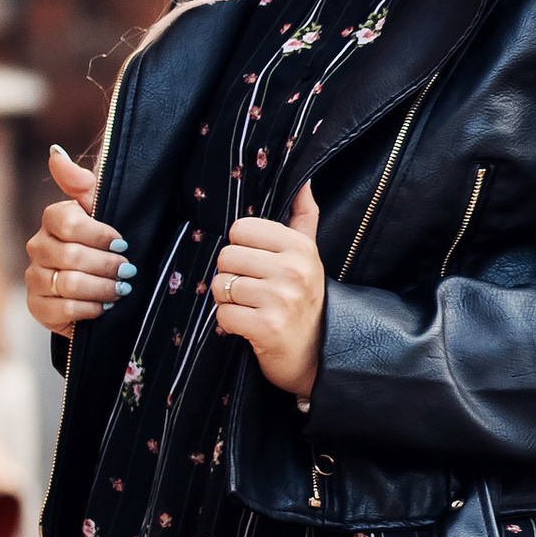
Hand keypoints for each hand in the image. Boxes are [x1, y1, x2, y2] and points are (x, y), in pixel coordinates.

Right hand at [25, 146, 132, 336]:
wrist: (100, 283)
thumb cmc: (105, 240)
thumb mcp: (101, 208)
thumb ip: (82, 183)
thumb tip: (55, 153)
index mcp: (53, 220)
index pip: (67, 223)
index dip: (98, 234)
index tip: (123, 242)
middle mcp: (38, 247)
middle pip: (71, 256)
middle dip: (107, 265)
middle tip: (129, 271)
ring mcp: (35, 277)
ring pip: (68, 284)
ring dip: (102, 288)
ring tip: (122, 289)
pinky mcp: (38, 306)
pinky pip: (61, 310)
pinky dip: (89, 309)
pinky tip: (105, 307)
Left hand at [214, 181, 325, 398]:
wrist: (315, 354)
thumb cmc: (303, 299)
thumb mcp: (308, 255)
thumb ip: (303, 217)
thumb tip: (304, 182)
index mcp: (300, 247)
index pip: (241, 229)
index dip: (241, 248)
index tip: (259, 265)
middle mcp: (294, 269)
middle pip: (226, 256)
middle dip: (232, 275)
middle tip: (254, 290)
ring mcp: (281, 299)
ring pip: (220, 285)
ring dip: (229, 300)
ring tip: (252, 307)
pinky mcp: (267, 327)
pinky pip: (223, 314)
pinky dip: (230, 323)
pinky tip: (250, 326)